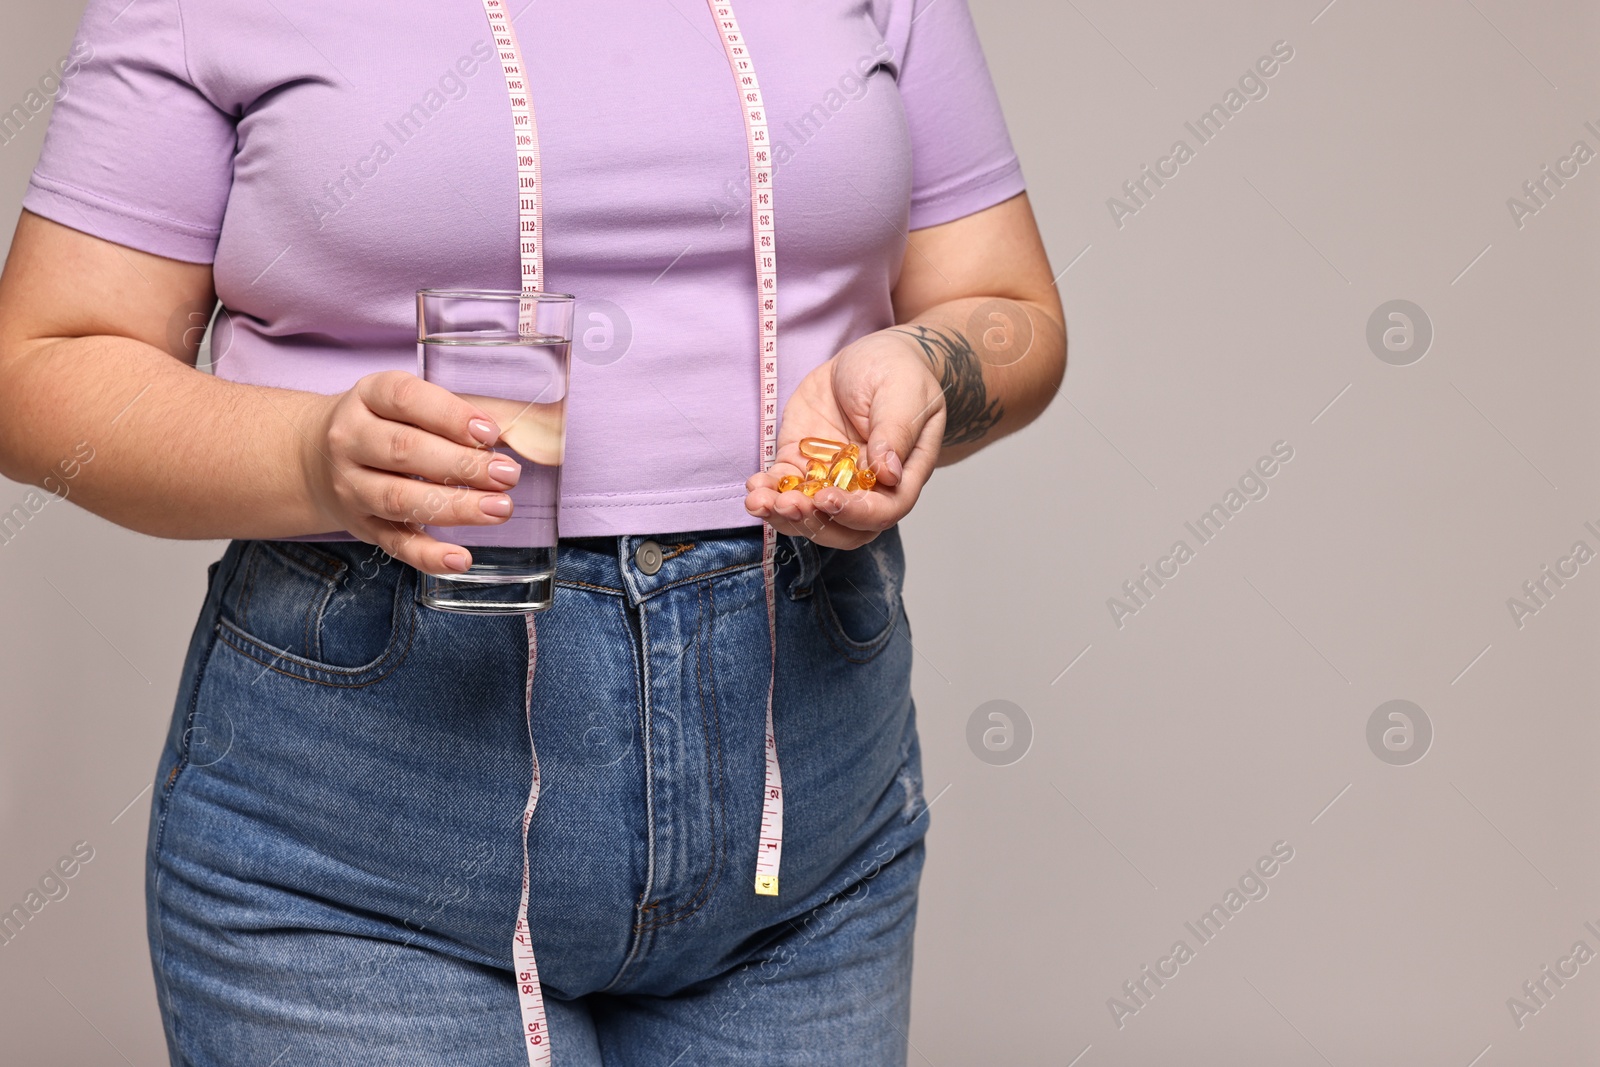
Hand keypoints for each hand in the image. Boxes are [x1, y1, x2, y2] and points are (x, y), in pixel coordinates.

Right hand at [300, 370, 521, 573]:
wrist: (316, 457)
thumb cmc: (387, 423)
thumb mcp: (411, 403)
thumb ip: (464, 413)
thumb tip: (531, 430)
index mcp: (369, 396)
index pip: (406, 399)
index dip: (449, 415)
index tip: (489, 433)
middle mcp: (352, 438)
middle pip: (404, 450)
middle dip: (461, 464)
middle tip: (507, 474)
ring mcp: (352, 485)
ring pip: (399, 499)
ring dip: (453, 507)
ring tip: (500, 509)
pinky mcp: (361, 525)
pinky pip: (394, 543)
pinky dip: (428, 556)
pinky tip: (461, 559)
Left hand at [744, 330, 944, 548]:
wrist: (869, 357)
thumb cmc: (897, 373)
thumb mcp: (903, 393)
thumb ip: (896, 432)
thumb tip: (889, 473)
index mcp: (902, 475)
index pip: (884, 510)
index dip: (855, 513)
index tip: (828, 498)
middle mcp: (867, 487)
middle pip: (844, 527)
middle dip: (813, 522)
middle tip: (788, 505)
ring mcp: (832, 478)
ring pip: (809, 515)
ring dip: (782, 515)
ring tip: (760, 501)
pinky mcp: (802, 462)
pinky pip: (784, 486)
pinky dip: (767, 491)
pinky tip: (754, 486)